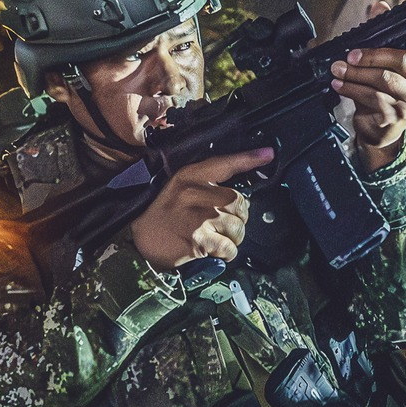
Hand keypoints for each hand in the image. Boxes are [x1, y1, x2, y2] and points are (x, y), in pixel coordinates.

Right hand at [126, 148, 272, 270]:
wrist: (136, 239)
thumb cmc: (162, 216)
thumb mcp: (178, 190)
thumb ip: (205, 188)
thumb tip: (239, 200)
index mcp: (189, 177)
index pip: (224, 164)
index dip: (248, 158)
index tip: (269, 154)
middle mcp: (194, 193)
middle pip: (239, 202)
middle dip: (238, 218)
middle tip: (224, 225)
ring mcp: (197, 217)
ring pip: (237, 226)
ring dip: (233, 237)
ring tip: (217, 239)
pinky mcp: (198, 239)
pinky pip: (228, 247)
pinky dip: (227, 253)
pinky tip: (215, 252)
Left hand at [329, 0, 405, 170]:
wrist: (379, 128)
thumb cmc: (383, 90)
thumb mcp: (383, 60)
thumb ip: (383, 32)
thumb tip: (379, 7)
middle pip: (403, 61)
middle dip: (372, 55)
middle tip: (351, 55)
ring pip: (383, 80)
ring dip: (355, 73)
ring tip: (338, 69)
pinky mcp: (395, 116)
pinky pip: (372, 97)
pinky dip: (351, 89)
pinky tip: (339, 84)